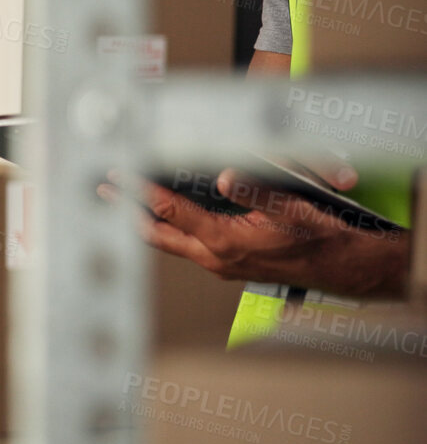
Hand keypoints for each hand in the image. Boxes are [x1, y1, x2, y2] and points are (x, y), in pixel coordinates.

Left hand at [102, 170, 409, 299]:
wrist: (341, 268)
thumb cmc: (319, 238)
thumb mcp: (291, 207)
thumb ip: (256, 190)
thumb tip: (225, 175)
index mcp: (223, 241)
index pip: (169, 211)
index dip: (138, 191)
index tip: (116, 175)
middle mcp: (213, 257)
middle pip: (155, 233)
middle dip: (126, 210)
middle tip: (102, 189)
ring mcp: (218, 263)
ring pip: (169, 241)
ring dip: (144, 220)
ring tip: (122, 199)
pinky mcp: (226, 264)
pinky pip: (185, 245)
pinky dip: (167, 228)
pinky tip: (163, 215)